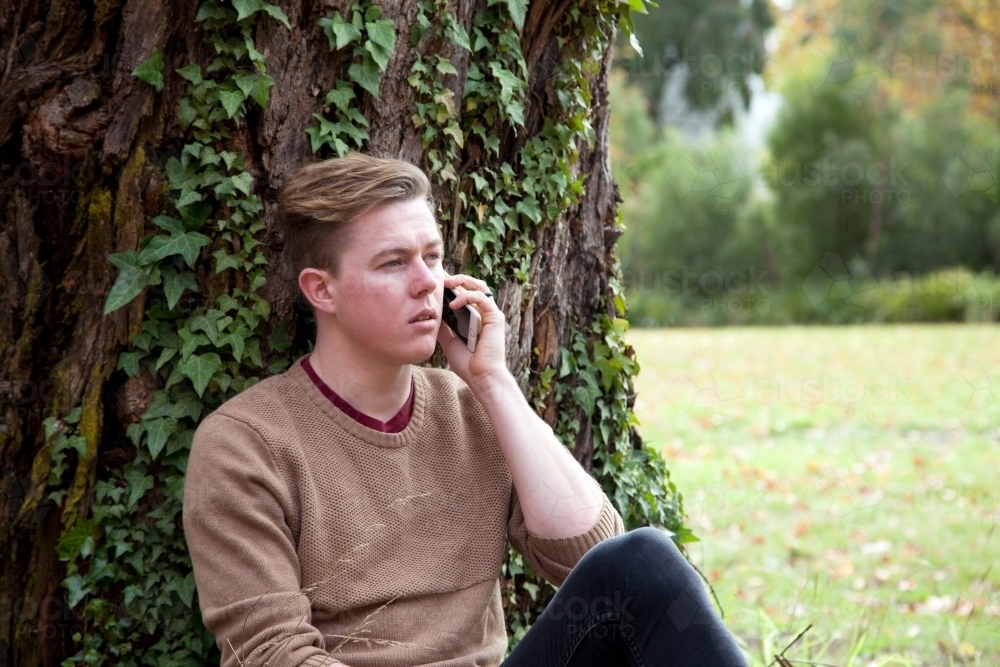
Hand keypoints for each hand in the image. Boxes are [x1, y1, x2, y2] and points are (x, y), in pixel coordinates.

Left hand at [436, 272, 508, 391]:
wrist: (481, 377)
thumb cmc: (467, 364)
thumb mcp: (448, 341)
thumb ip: (443, 327)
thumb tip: (432, 314)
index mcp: (475, 318)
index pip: (465, 294)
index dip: (452, 286)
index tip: (437, 282)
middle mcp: (484, 313)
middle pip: (473, 286)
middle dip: (457, 279)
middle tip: (441, 278)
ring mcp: (491, 314)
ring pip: (479, 286)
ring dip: (462, 281)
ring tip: (447, 283)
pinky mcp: (495, 317)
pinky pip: (481, 298)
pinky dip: (467, 297)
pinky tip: (453, 304)